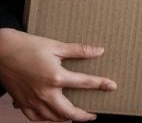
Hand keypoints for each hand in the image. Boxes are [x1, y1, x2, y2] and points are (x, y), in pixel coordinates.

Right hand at [0, 28, 115, 121]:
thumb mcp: (55, 46)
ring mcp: (31, 100)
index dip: (101, 84)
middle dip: (82, 116)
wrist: (0, 51)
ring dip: (64, 119)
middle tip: (92, 116)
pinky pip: (35, 118)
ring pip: (51, 118)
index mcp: (56, 77)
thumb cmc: (27, 46)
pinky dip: (45, 119)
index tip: (112, 86)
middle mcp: (44, 93)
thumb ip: (78, 50)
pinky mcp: (21, 102)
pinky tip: (50, 116)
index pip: (85, 83)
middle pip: (68, 112)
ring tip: (73, 116)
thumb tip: (99, 51)